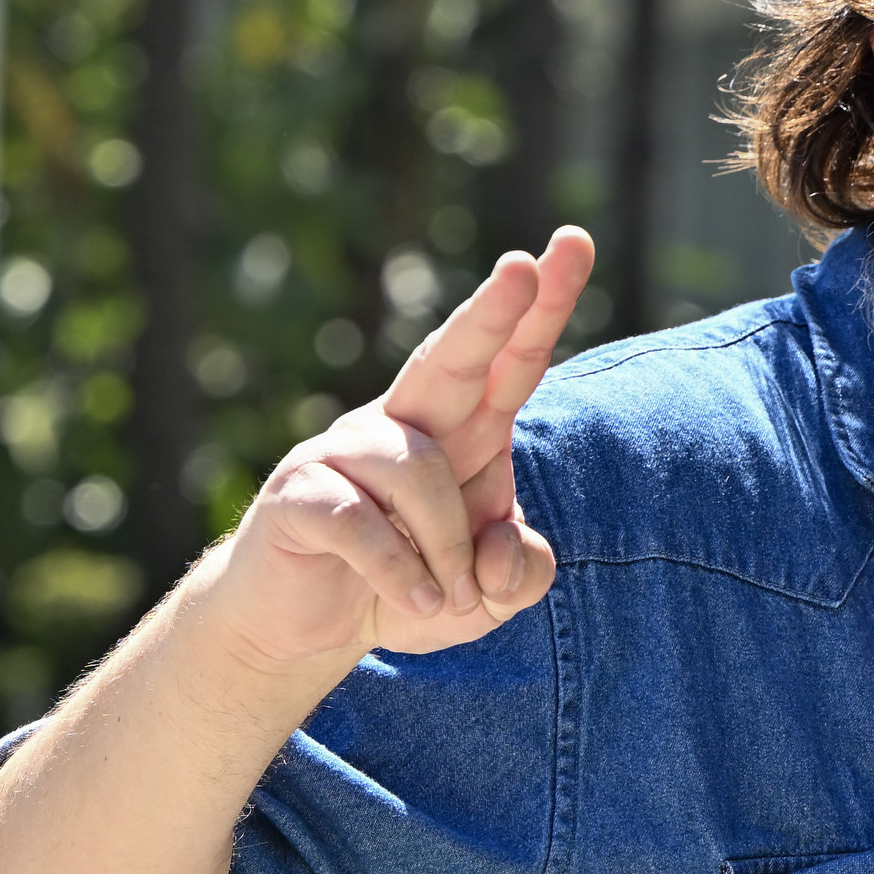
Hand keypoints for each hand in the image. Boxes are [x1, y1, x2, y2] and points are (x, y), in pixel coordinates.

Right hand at [204, 227, 595, 671]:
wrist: (300, 631)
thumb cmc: (407, 592)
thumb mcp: (486, 598)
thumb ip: (521, 574)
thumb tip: (501, 549)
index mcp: (461, 433)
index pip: (509, 361)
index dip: (541, 306)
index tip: (575, 242)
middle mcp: (404, 426)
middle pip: (450, 357)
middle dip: (491, 312)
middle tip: (524, 266)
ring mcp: (343, 451)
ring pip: (419, 472)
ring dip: (448, 547)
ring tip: (447, 597)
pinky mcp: (298, 492)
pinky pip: (364, 523)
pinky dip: (401, 572)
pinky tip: (413, 600)